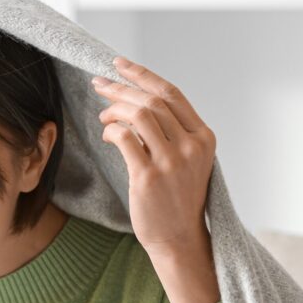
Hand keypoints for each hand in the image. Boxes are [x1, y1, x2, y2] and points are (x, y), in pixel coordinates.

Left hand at [92, 56, 216, 256]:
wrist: (178, 238)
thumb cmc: (177, 199)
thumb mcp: (187, 161)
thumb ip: (172, 133)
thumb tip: (137, 103)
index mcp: (204, 137)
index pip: (171, 93)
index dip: (142, 75)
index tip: (118, 64)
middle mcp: (191, 145)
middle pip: (151, 101)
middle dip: (120, 89)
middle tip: (98, 85)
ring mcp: (172, 161)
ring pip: (138, 114)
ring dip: (114, 110)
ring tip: (102, 117)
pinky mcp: (149, 176)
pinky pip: (124, 138)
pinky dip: (111, 131)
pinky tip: (106, 135)